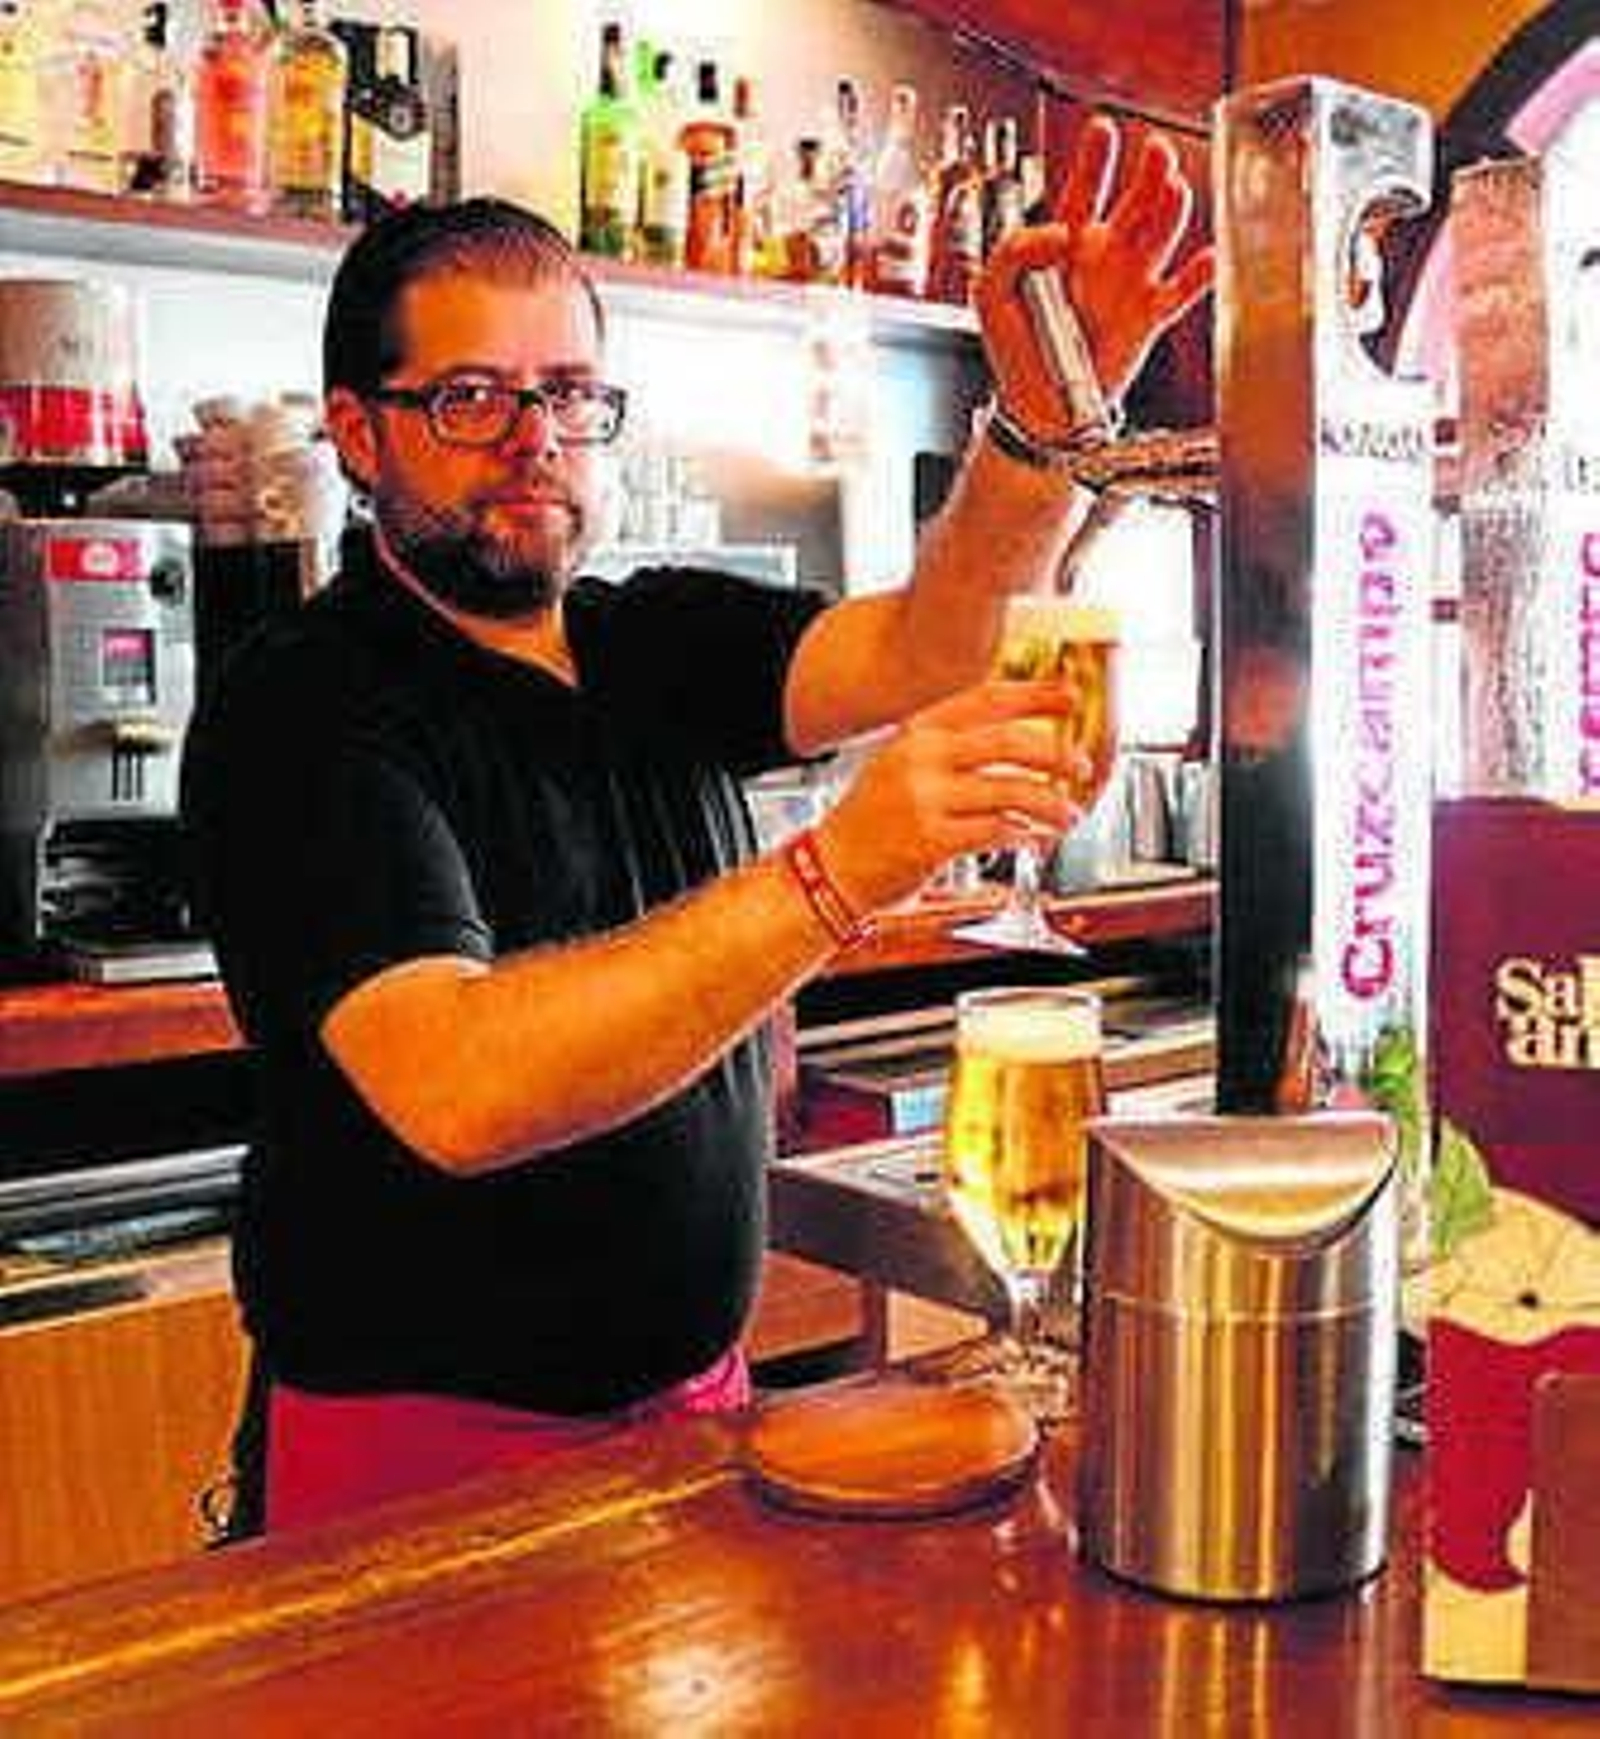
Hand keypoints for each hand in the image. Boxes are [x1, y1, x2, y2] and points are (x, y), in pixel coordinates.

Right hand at [811, 676, 1090, 914]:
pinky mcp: (933, 840)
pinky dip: (1027, 834)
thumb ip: (950, 749)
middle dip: (1055, 753)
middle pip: (1008, 741)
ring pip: (1011, 789)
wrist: (831, 866)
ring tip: (1067, 814)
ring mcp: (926, 798)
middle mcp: (921, 758)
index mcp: (917, 732)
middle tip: (1079, 765)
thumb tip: (1016, 743)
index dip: (1034, 694)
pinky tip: (1037, 837)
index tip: (1068, 695)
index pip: (985, 699)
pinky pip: (998, 830)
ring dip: (1050, 803)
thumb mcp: (901, 764)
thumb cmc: (870, 820)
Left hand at [975, 115, 1213, 441]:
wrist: (1038, 408)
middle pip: (1136, 201)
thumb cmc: (1015, 349)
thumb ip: (1014, 250)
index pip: (1084, 190)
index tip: (1104, 129)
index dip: (1096, 159)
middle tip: (1157, 150)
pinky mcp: (1148, 319)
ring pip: (1160, 235)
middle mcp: (1104, 256)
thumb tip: (1061, 231)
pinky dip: (1199, 275)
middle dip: (1149, 172)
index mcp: (1066, 243)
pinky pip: (1181, 292)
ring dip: (1171, 211)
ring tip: (1175, 189)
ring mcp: (1130, 284)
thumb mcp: (990, 291)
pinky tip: (1210, 256)